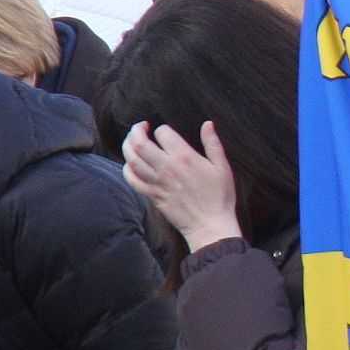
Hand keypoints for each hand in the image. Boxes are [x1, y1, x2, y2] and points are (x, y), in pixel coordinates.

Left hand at [121, 119, 243, 252]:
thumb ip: (213, 143)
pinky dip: (127, 169)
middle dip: (136, 130)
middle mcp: (166, 167)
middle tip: (140, 127)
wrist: (210, 225)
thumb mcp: (222, 167)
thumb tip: (208, 124)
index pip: (163, 133)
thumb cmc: (219, 197)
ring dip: (128, 146)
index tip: (165, 131)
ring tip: (132, 141)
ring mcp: (157, 182)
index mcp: (184, 157)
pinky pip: (132, 180)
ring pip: (132, 159)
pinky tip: (130, 164)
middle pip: (140, 143)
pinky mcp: (152, 195)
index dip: (162, 129)